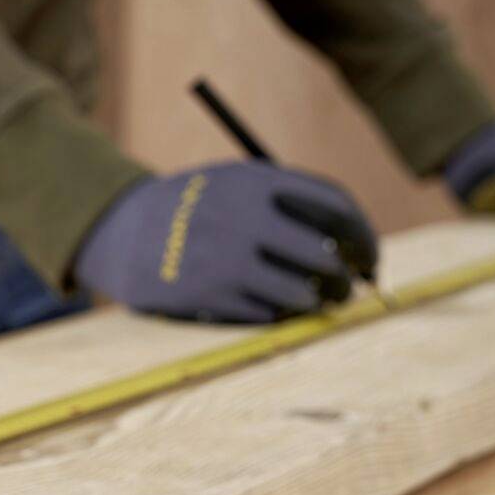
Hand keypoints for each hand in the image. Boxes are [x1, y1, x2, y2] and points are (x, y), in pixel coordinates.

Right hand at [73, 161, 377, 322]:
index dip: (364, 235)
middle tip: (350, 288)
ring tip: (320, 301)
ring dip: (319, 302)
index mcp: (257, 181)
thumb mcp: (238, 184)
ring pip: (303, 293)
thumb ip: (290, 202)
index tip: (370, 256)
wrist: (124, 232)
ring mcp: (226, 259)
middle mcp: (244, 218)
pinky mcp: (211, 296)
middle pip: (326, 254)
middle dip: (347, 278)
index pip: (336, 206)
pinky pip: (268, 313)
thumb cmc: (198, 209)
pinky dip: (278, 312)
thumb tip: (357, 243)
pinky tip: (271, 304)